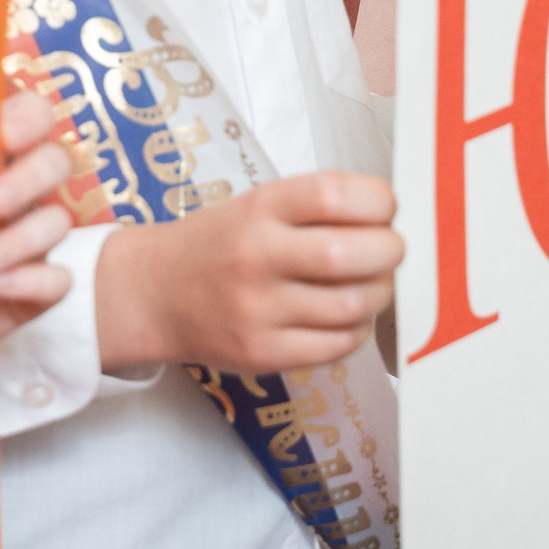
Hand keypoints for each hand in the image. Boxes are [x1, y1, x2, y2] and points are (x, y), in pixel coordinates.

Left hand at [0, 89, 76, 334]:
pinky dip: (34, 281)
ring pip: (59, 220)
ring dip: (23, 238)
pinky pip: (59, 279)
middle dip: (28, 178)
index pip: (30, 112)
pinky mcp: (35, 284)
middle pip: (55, 161)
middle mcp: (18, 185)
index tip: (1, 134)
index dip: (26, 118)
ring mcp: (30, 235)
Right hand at [95, 171, 401, 375]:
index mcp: (260, 208)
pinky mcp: (261, 354)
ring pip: (351, 306)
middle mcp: (256, 257)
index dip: (378, 200)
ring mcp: (257, 310)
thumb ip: (319, 208)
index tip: (387, 207)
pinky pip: (335, 346)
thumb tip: (395, 218)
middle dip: (390, 251)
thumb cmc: (220, 244)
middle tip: (391, 250)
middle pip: (349, 254)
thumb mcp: (260, 204)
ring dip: (380, 293)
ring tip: (373, 284)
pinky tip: (348, 316)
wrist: (153, 294)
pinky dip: (357, 329)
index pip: (333, 194)